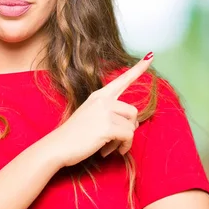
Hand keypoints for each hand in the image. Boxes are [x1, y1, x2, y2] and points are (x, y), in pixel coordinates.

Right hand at [48, 52, 153, 166]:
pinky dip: (123, 147)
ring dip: (124, 140)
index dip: (138, 69)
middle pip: (133, 112)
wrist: (58, 146)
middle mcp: (103, 100)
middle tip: (114, 140)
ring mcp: (105, 112)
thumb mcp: (91, 116)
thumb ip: (111, 114)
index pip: (122, 79)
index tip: (150, 56)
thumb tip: (134, 123)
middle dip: (128, 128)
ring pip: (131, 126)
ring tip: (109, 146)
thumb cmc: (74, 135)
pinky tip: (108, 151)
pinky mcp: (108, 126)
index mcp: (99, 95)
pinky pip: (128, 136)